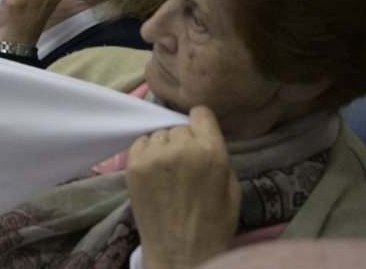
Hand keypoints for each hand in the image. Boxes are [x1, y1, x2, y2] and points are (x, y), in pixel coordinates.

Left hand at [128, 106, 240, 268]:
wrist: (179, 253)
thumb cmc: (213, 225)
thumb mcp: (232, 189)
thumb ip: (220, 155)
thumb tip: (205, 133)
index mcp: (211, 152)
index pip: (201, 113)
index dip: (201, 125)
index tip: (200, 137)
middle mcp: (181, 148)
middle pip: (180, 126)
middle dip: (184, 142)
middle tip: (186, 167)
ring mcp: (154, 156)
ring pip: (159, 134)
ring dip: (164, 147)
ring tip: (169, 173)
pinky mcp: (133, 165)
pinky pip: (141, 143)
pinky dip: (147, 153)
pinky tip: (155, 174)